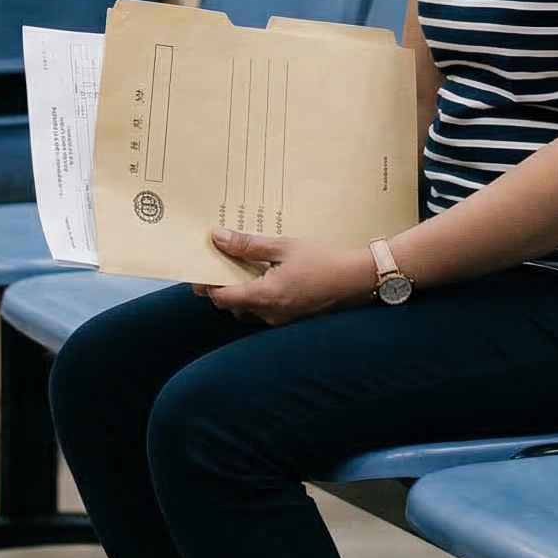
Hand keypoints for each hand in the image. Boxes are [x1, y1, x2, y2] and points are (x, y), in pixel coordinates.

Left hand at [197, 230, 382, 326]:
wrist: (357, 278)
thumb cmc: (322, 260)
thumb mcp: (282, 246)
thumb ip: (247, 245)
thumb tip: (217, 237)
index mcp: (265, 296)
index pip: (222, 298)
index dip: (207, 285)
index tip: (199, 269)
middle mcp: (270, 314)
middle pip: (232, 305)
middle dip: (222, 287)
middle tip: (217, 265)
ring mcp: (282, 320)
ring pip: (247, 310)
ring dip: (239, 293)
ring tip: (240, 268)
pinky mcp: (291, 318)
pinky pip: (264, 311)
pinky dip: (256, 296)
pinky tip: (262, 277)